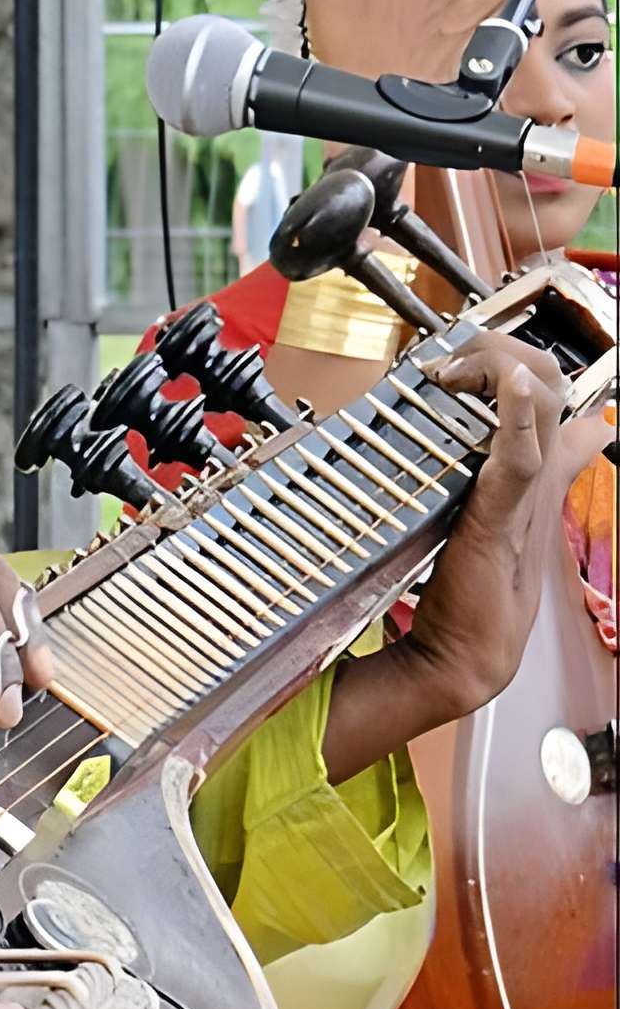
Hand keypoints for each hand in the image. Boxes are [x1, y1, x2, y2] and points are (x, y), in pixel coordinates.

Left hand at [402, 332, 608, 715]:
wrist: (461, 658)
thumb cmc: (470, 598)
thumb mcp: (494, 527)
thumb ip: (503, 485)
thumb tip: (502, 465)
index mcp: (538, 478)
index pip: (555, 399)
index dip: (525, 362)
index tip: (480, 355)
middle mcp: (540, 480)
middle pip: (550, 385)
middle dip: (504, 350)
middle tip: (454, 357)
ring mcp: (525, 497)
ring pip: (543, 406)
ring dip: (501, 368)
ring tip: (459, 367)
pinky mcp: (501, 517)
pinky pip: (520, 458)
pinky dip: (518, 418)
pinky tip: (512, 387)